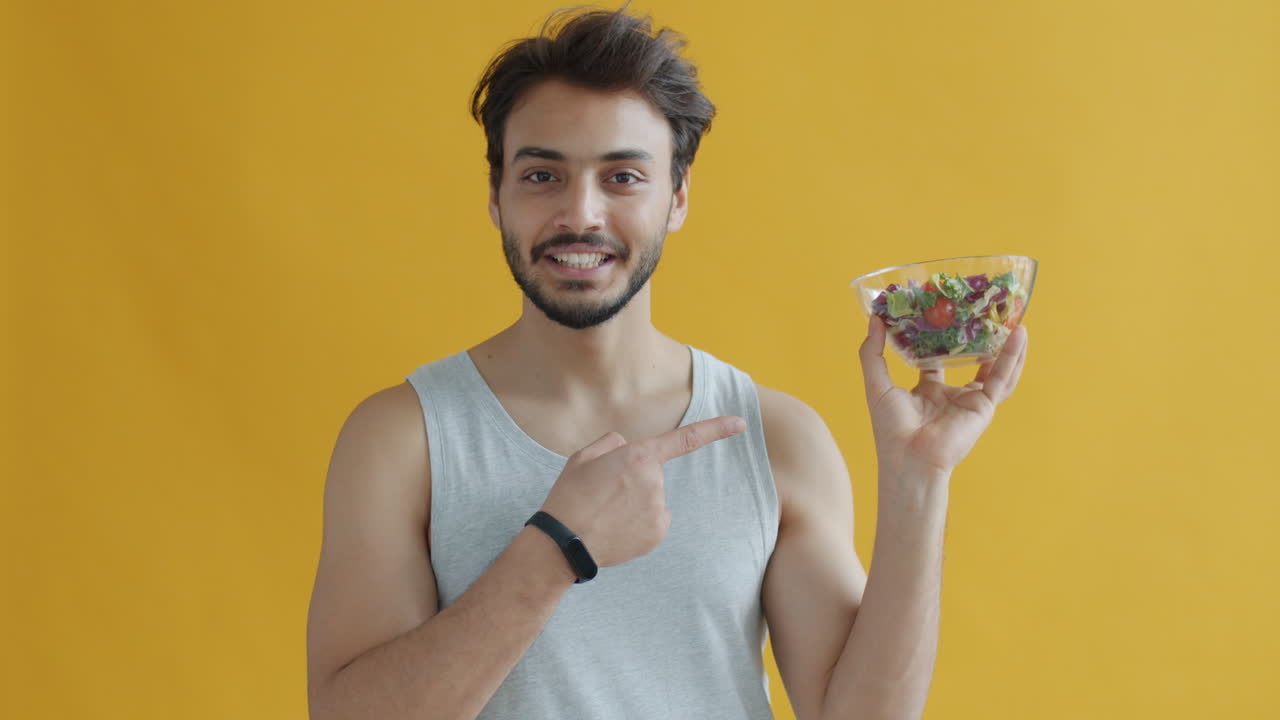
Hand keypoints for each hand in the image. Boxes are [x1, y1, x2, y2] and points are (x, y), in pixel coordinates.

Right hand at [539, 415, 746, 567]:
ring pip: (652, 498)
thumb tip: (628, 448)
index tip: (740, 423)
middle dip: (633, 480)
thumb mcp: (583, 457)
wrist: (564, 542)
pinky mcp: (658, 532)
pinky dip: (640, 524)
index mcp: (638, 457)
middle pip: (652, 474)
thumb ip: (612, 444)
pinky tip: (617, 528)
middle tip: (603, 494)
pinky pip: (655, 520)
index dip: (716, 429)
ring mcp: (659, 509)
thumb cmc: (570, 497)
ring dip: (635, 503)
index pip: (685, 439)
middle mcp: (655, 482)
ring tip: (606, 514)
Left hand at [858, 316, 1028, 479]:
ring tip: (1013, 317)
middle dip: (979, 338)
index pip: (937, 360)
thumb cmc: (891, 427)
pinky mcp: (985, 406)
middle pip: (970, 361)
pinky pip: (1003, 378)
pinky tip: (1020, 334)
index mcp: (927, 391)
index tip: (943, 314)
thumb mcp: (877, 384)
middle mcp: (951, 395)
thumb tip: (874, 318)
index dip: (941, 339)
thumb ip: (872, 352)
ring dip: (1005, 344)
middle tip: (984, 310)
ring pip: (995, 368)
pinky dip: (1013, 356)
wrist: (908, 457)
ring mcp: (970, 401)